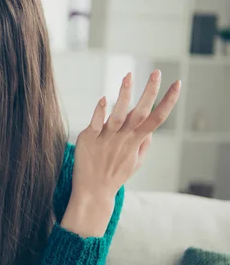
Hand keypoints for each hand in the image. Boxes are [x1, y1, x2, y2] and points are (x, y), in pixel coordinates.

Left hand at [73, 70, 180, 200]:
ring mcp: (106, 138)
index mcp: (136, 142)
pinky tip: (104, 99)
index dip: (168, 101)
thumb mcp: (135, 163)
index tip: (177, 84)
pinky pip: (95, 123)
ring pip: (118, 115)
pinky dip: (100, 111)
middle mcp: (123, 139)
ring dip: (124, 95)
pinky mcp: (88, 139)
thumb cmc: (114, 175)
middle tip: (157, 72)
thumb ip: (143, 145)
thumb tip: (151, 129)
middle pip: (140, 113)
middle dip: (150, 92)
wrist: (92, 192)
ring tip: (129, 76)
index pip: (157, 119)